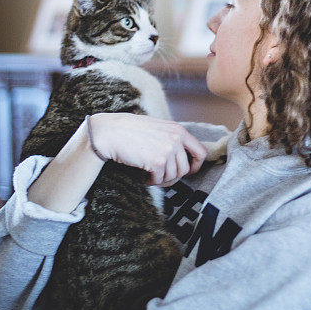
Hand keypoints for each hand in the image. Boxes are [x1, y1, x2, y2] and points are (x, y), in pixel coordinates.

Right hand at [87, 113, 207, 186]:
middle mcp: (176, 139)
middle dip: (173, 176)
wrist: (110, 133)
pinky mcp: (156, 162)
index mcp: (178, 130)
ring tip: (149, 174)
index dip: (195, 166)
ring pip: (173, 177)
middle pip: (185, 169)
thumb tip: (183, 159)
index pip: (200, 152)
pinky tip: (143, 176)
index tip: (187, 171)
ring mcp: (167, 150)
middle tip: (159, 175)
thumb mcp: (158, 128)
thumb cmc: (131, 131)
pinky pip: (159, 180)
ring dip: (160, 179)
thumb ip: (172, 139)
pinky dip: (150, 181)